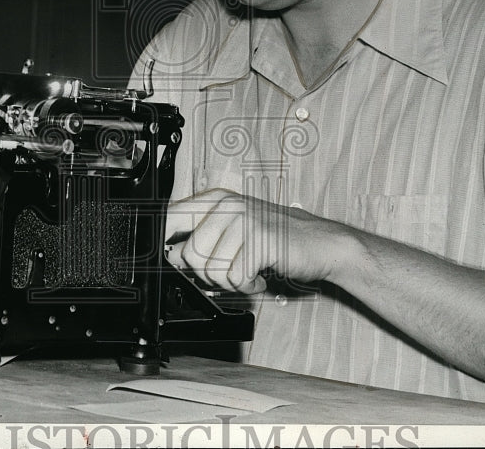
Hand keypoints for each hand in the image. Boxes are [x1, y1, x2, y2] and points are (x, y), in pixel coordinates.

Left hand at [165, 188, 338, 293]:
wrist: (321, 243)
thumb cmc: (275, 238)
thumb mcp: (233, 230)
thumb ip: (201, 237)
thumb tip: (170, 254)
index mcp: (215, 199)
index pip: (170, 217)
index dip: (163, 243)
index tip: (167, 259)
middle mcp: (227, 205)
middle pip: (188, 253)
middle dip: (207, 273)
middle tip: (230, 269)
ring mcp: (244, 219)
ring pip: (211, 269)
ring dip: (229, 281)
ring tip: (247, 269)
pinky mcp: (261, 239)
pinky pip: (235, 278)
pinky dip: (247, 285)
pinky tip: (260, 274)